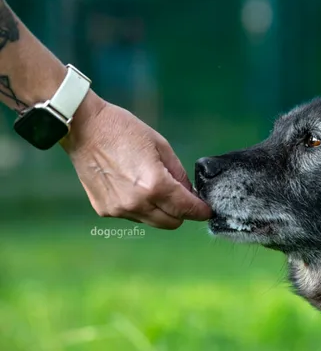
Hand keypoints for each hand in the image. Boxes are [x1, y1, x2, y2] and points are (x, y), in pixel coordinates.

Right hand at [61, 93, 211, 228]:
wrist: (84, 128)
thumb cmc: (124, 130)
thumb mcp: (161, 146)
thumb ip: (179, 174)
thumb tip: (189, 193)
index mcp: (155, 185)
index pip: (187, 209)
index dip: (200, 211)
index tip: (207, 210)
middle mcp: (137, 203)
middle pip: (172, 222)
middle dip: (182, 212)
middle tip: (183, 197)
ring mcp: (119, 209)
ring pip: (153, 221)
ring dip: (160, 210)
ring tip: (154, 187)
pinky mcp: (105, 210)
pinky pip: (133, 216)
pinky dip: (140, 207)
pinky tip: (132, 186)